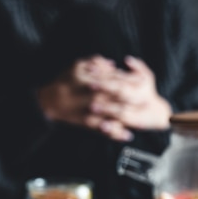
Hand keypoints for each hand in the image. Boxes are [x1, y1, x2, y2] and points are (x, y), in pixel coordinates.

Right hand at [36, 55, 171, 141]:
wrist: (49, 102)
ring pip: (112, 114)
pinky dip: (116, 133)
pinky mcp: (88, 123)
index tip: (142, 84)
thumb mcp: (77, 66)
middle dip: (133, 100)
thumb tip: (113, 64)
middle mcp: (91, 94)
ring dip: (128, 119)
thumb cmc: (65, 81)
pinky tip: (127, 136)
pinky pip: (104, 129)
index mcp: (90, 78)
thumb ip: (96, 62)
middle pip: (117, 97)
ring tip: (143, 122)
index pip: (114, 78)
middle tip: (148, 103)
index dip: (129, 81)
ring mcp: (89, 110)